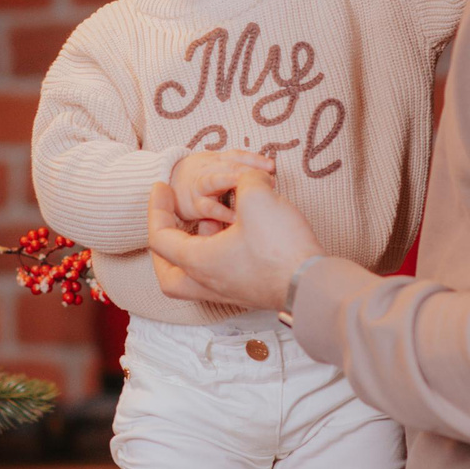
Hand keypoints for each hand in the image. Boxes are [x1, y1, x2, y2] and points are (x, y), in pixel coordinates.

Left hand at [148, 168, 324, 310]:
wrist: (313, 285)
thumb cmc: (280, 248)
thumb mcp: (257, 198)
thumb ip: (244, 178)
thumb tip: (247, 177)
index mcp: (197, 263)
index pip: (159, 238)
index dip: (156, 207)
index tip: (161, 187)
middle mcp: (207, 283)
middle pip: (169, 274)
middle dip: (166, 245)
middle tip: (171, 222)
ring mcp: (229, 291)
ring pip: (196, 275)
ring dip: (197, 245)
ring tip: (212, 217)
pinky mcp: (250, 290)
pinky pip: (221, 274)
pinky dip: (220, 251)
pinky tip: (238, 230)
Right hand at [169, 149, 274, 224]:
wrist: (165, 182)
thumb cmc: (202, 177)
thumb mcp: (218, 168)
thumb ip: (240, 172)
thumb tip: (270, 181)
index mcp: (217, 159)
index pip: (236, 155)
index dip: (254, 159)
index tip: (271, 166)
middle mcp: (208, 169)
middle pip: (228, 165)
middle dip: (247, 171)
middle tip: (268, 180)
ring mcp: (199, 186)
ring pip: (215, 180)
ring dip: (231, 182)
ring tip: (249, 189)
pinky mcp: (193, 204)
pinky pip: (208, 207)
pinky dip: (221, 212)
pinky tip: (236, 218)